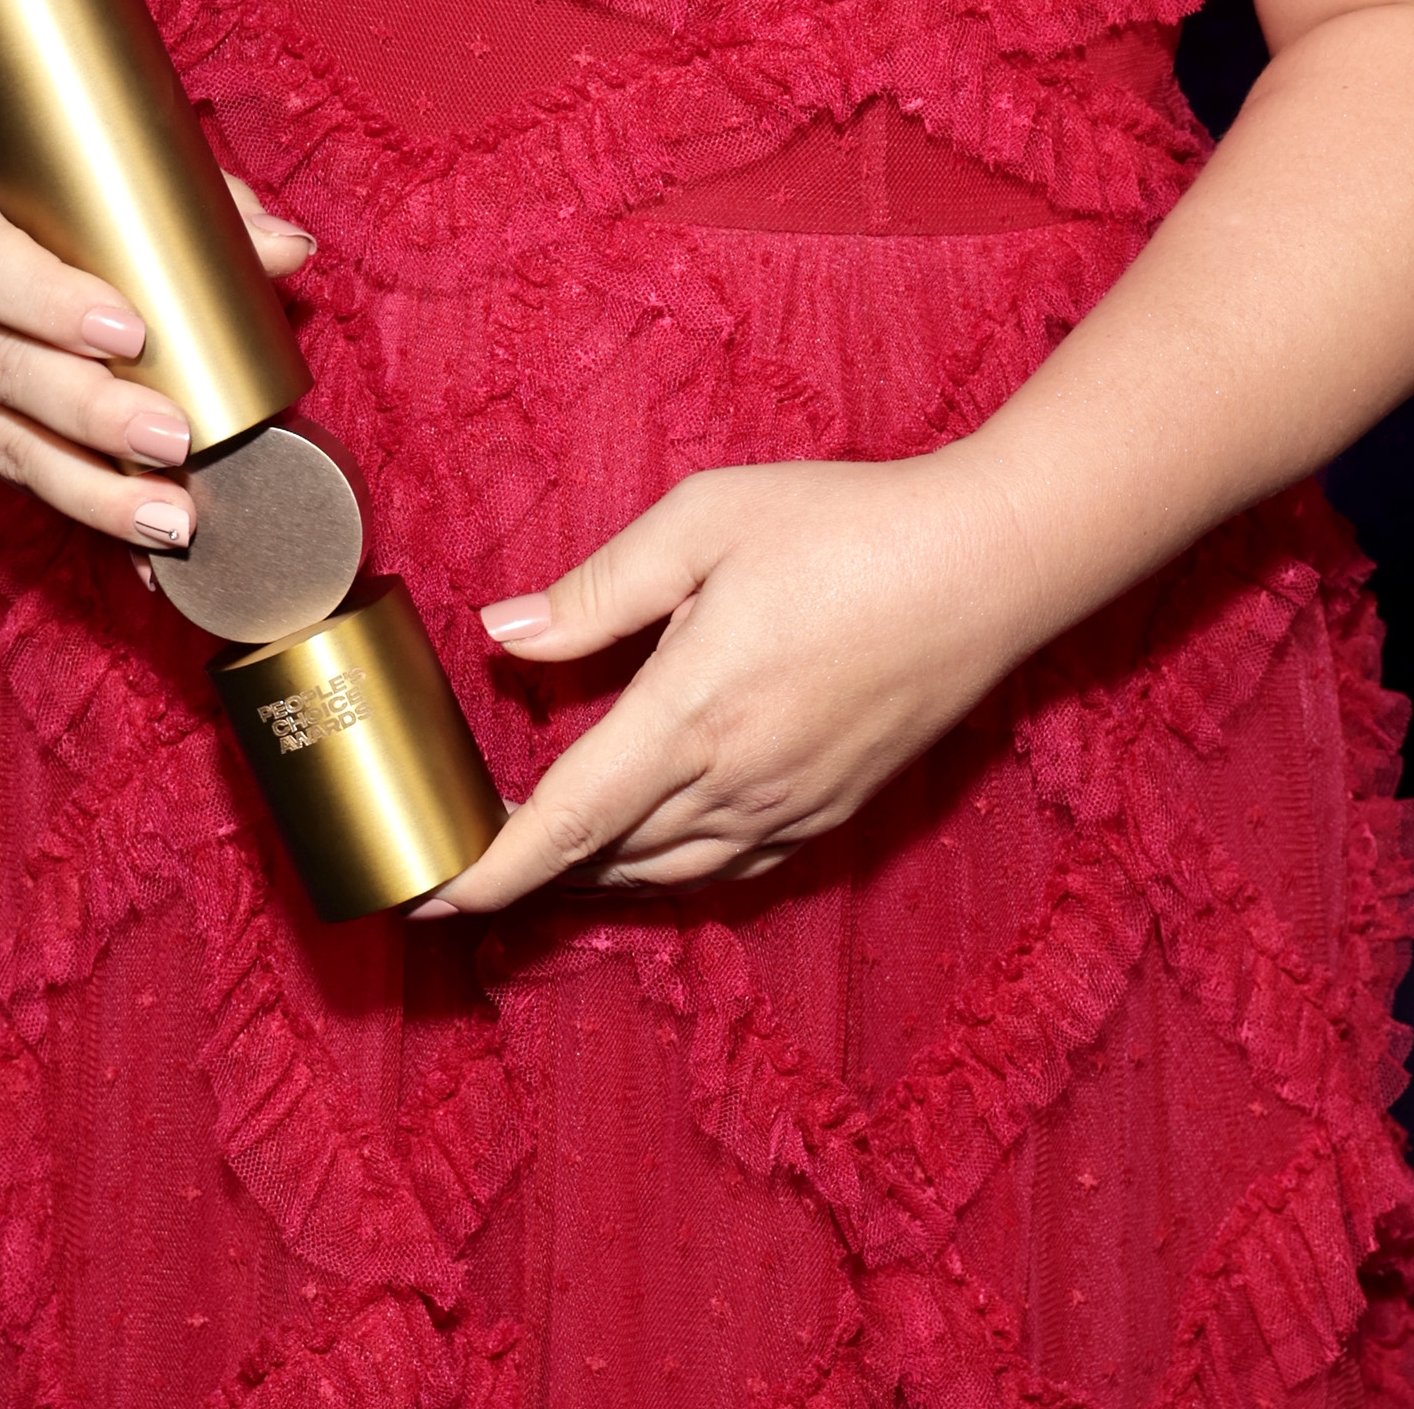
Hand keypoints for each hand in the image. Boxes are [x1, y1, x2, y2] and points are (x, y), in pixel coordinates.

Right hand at [0, 95, 314, 551]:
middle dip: (92, 415)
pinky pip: (12, 476)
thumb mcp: (75, 161)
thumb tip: (290, 249)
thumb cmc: (16, 177)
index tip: (133, 331)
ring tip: (171, 519)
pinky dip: (82, 509)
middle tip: (176, 440)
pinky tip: (141, 544)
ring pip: (2, 443)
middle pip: (0, 371)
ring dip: (90, 490)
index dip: (51, 304)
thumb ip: (187, 197)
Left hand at [418, 449, 1047, 914]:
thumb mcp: (704, 522)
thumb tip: (503, 634)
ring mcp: (788, 809)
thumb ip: (598, 588)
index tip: (426, 892)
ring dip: (589, 869)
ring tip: (534, 849)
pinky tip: (643, 840)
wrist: (986, 567)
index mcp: (692, 715)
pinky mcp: (829, 812)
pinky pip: (725, 868)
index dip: (489, 870)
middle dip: (524, 865)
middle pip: (603, 856)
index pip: (565, 820)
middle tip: (458, 849)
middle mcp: (736, 784)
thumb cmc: (844, 527)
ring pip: (661, 871)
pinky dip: (662, 866)